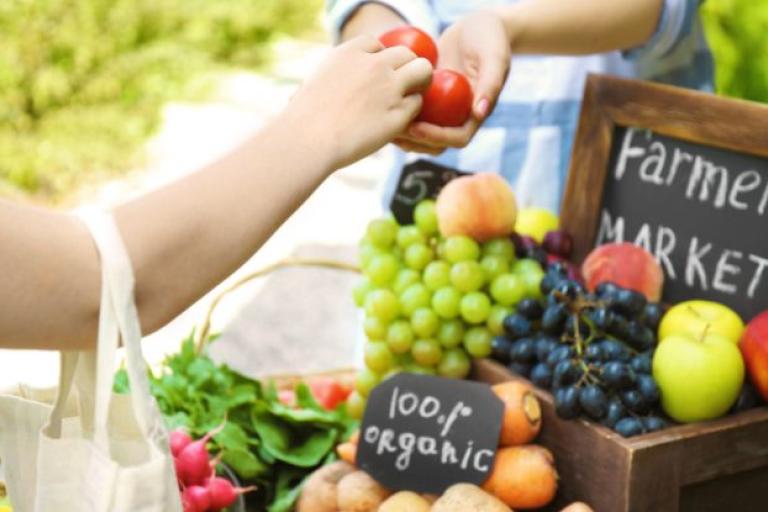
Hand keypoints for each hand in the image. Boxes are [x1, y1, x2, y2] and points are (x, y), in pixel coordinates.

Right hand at [281, 35, 431, 169]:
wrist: (309, 140)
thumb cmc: (304, 118)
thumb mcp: (316, 81)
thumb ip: (336, 74)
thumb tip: (336, 80)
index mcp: (350, 53)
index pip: (377, 44)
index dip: (379, 59)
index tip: (374, 75)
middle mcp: (374, 65)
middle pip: (406, 53)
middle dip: (406, 68)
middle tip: (401, 86)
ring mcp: (389, 88)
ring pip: (423, 71)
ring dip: (419, 84)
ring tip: (408, 99)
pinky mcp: (398, 114)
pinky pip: (416, 104)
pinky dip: (410, 112)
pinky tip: (398, 122)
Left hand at [395, 10, 510, 153]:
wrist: (475, 25)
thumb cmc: (489, 38)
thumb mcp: (494, 57)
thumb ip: (491, 83)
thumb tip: (479, 113)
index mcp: (475, 113)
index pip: (457, 139)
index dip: (436, 138)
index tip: (416, 128)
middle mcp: (458, 116)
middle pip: (436, 143)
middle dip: (415, 142)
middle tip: (394, 131)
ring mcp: (441, 109)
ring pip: (420, 133)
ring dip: (403, 134)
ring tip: (382, 122)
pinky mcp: (428, 97)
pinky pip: (411, 112)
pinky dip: (397, 112)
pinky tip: (380, 104)